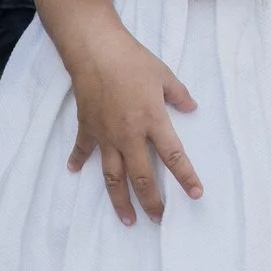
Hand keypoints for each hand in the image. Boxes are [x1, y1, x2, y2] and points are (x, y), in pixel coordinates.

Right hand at [63, 22, 202, 224]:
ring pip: (113, 177)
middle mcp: (129, 135)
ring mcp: (106, 135)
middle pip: (142, 177)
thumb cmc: (133, 61)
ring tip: (127, 219)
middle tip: (159, 219)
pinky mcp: (88, 127)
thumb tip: (192, 108)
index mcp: (152, 121)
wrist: (96, 50)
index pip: (173, 156)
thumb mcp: (164, 74)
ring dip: (120, 200)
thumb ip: (179, 95)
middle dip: (151, 202)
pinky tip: (75, 172)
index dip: (186, 177)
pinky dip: (79, 161)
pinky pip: (84, 150)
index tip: (196, 195)